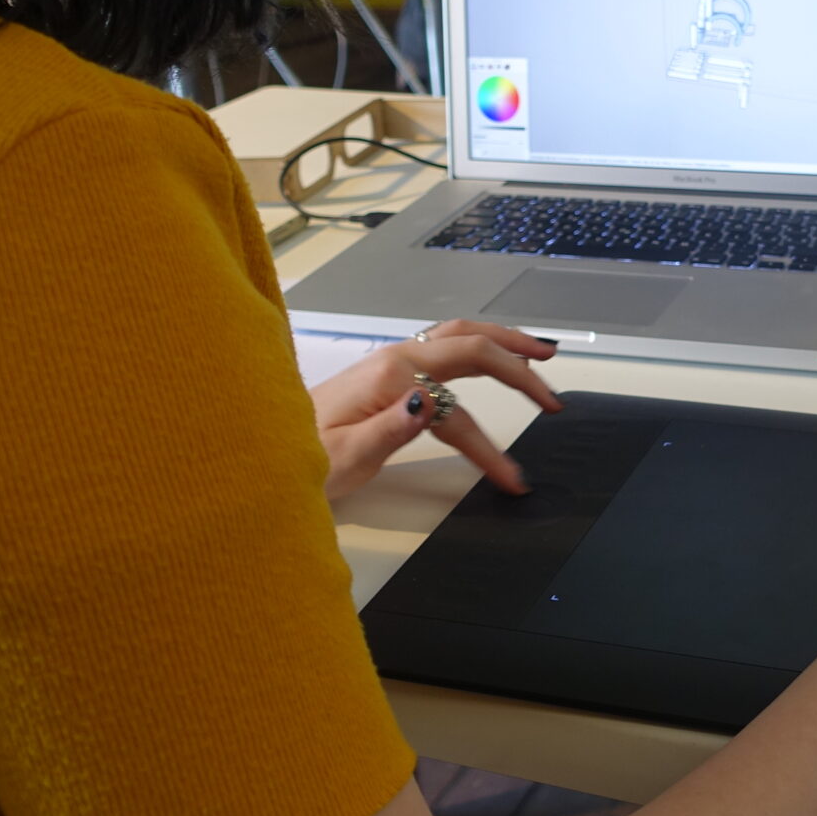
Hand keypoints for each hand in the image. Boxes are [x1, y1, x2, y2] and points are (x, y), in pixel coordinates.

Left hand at [308, 321, 562, 499]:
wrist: (264, 447)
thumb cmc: (303, 456)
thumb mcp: (345, 456)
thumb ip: (392, 427)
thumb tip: (431, 402)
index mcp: (390, 378)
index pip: (459, 407)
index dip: (492, 445)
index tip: (513, 478)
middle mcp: (395, 359)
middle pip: (472, 346)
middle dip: (519, 364)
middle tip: (552, 393)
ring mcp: (393, 360)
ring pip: (461, 337)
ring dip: (505, 342)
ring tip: (541, 353)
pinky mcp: (390, 370)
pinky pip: (446, 347)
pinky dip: (480, 345)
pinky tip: (491, 355)